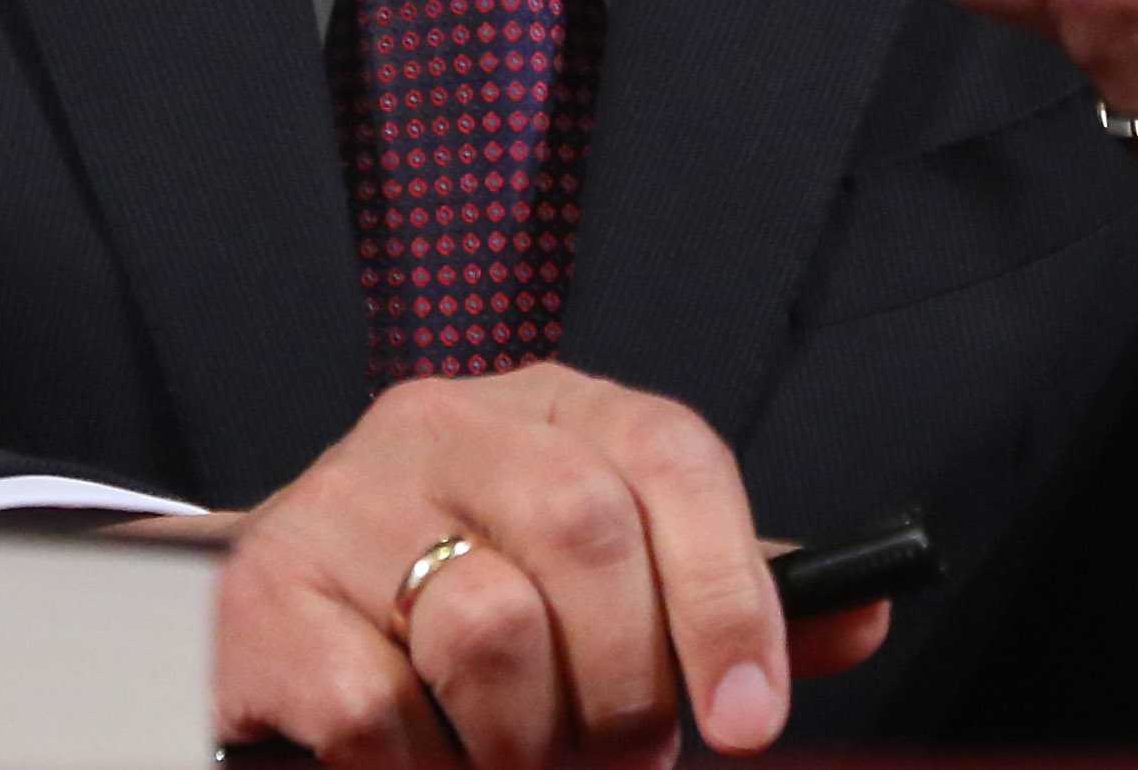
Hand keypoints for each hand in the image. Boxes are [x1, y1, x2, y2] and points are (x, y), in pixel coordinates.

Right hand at [205, 365, 891, 767]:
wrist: (280, 621)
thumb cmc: (471, 601)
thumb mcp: (605, 582)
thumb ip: (720, 596)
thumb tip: (867, 609)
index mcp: (545, 404)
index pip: (669, 453)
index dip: (727, 592)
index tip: (752, 721)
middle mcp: (441, 422)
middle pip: (588, 535)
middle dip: (627, 690)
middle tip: (621, 762)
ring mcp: (343, 497)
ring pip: (491, 629)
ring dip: (525, 745)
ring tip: (516, 761)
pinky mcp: (270, 592)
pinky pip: (381, 710)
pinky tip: (424, 763)